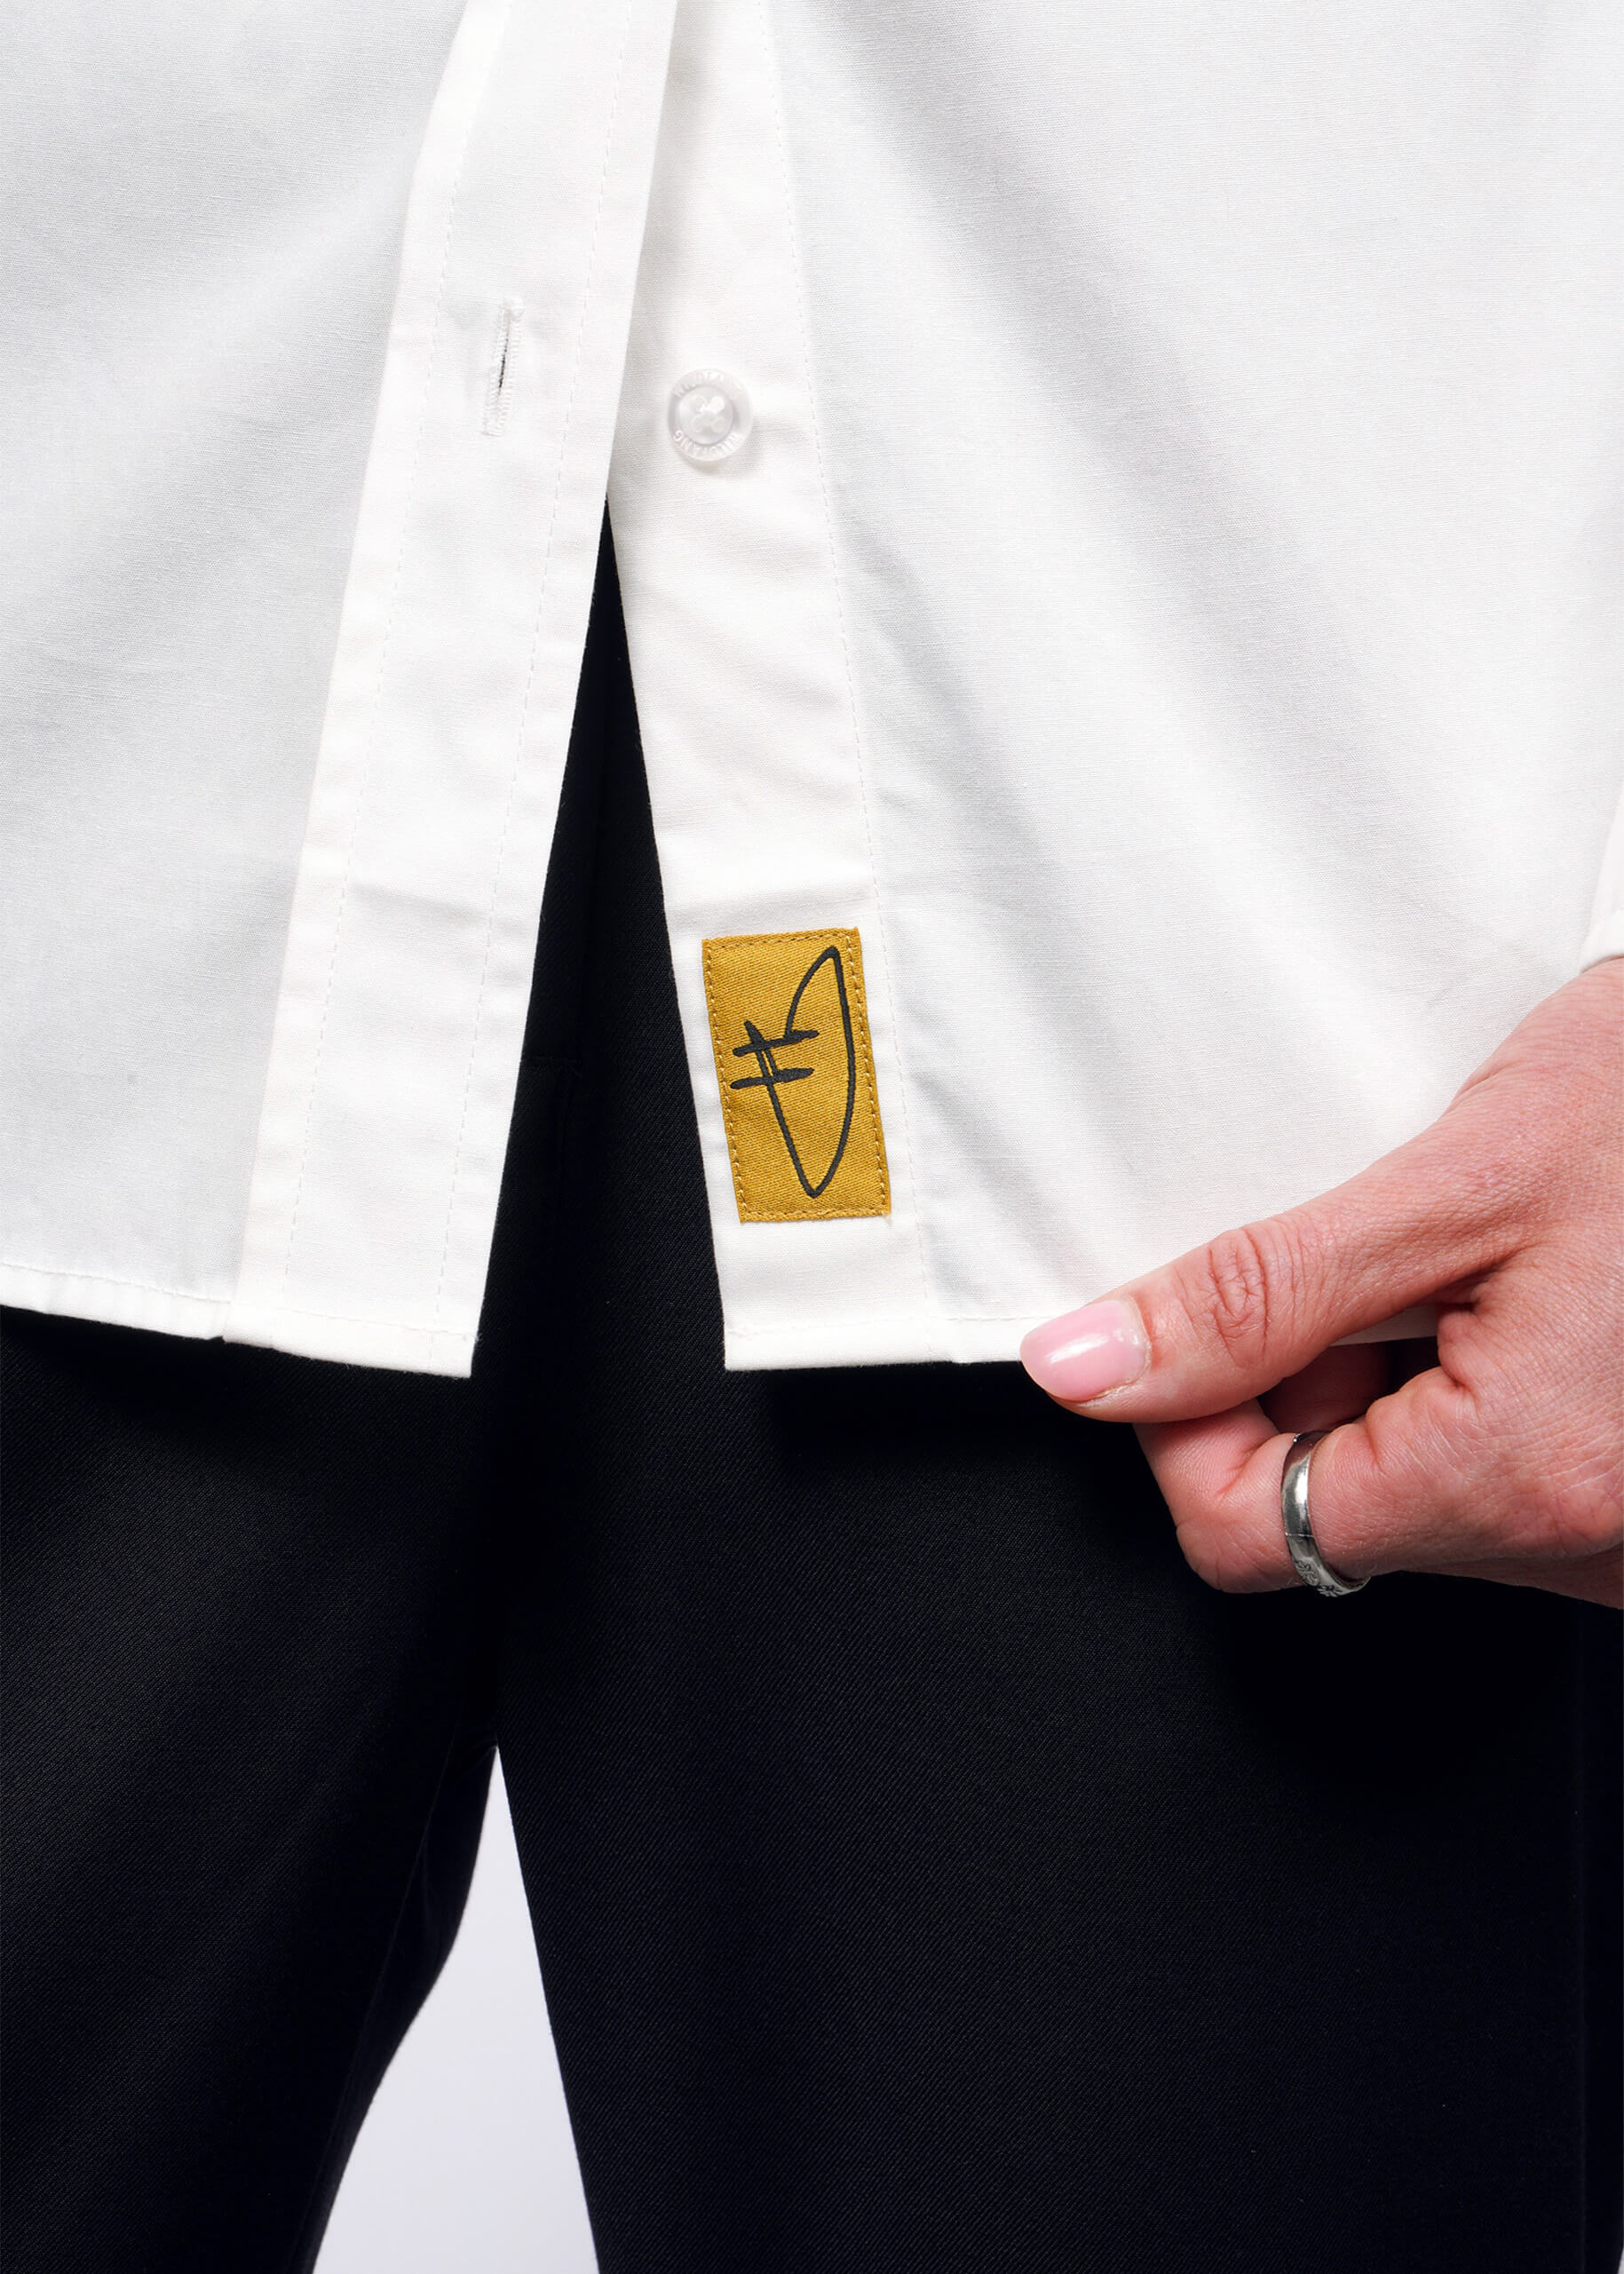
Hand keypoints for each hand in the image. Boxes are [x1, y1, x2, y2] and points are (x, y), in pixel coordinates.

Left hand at [1020, 960, 1623, 1606]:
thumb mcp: (1458, 1178)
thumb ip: (1256, 1294)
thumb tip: (1091, 1364)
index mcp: (1523, 1478)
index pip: (1241, 1533)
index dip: (1184, 1421)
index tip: (1199, 1322)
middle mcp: (1590, 1544)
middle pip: (1329, 1514)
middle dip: (1305, 1383)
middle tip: (1373, 1257)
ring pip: (1414, 1491)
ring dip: (1394, 1377)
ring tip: (1474, 1259)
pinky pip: (1500, 1470)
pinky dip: (1473, 1386)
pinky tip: (1529, 1291)